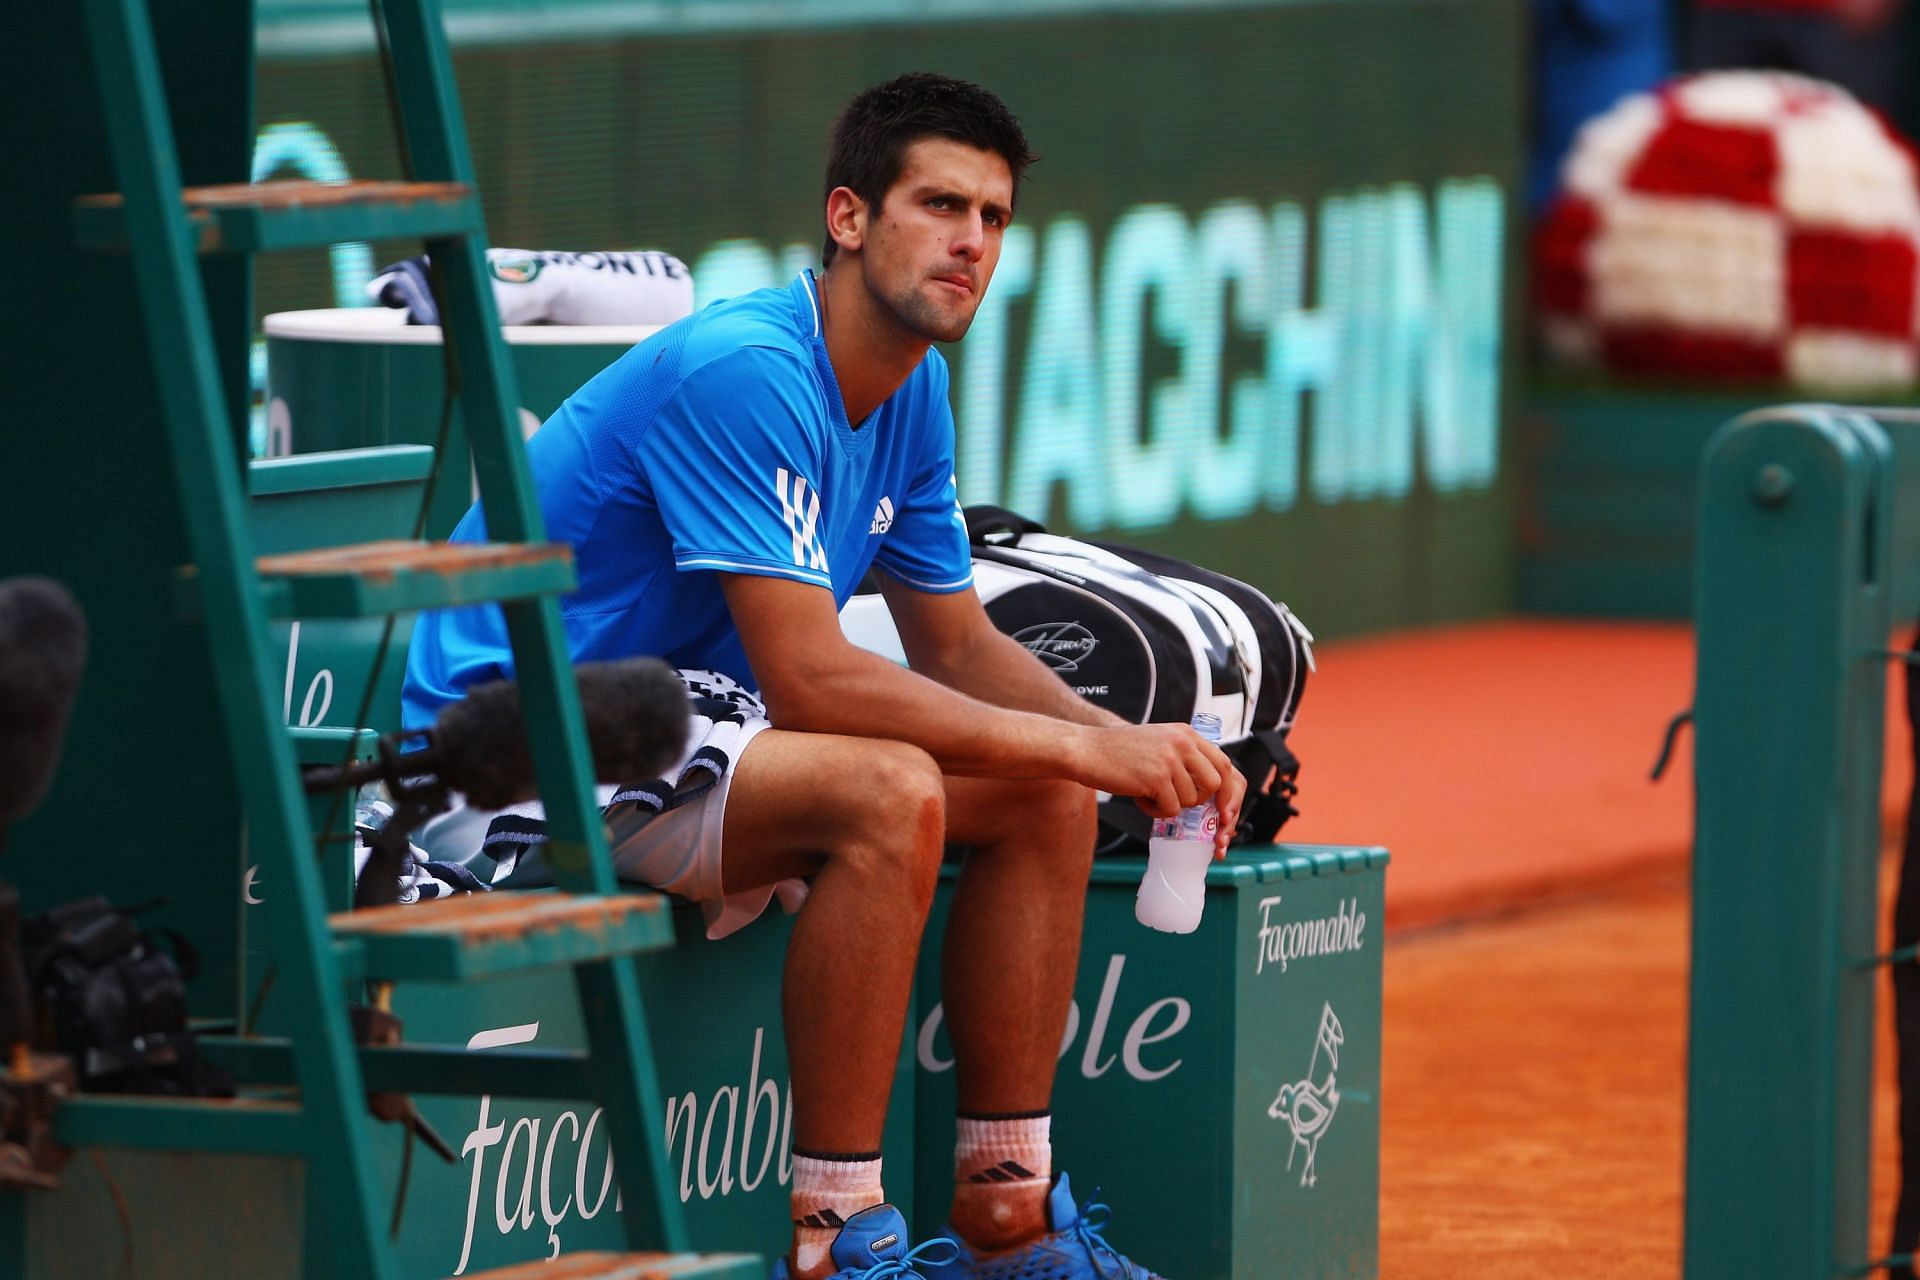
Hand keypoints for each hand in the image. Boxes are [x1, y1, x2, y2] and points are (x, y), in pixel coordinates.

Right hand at [1072, 722, 1246, 858]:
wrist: (1086, 749)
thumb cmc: (1118, 751)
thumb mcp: (1158, 741)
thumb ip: (1183, 755)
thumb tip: (1208, 785)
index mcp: (1186, 734)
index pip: (1223, 763)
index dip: (1226, 789)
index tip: (1222, 808)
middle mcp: (1182, 743)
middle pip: (1215, 783)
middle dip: (1201, 801)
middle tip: (1178, 802)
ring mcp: (1170, 760)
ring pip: (1191, 799)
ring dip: (1170, 804)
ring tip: (1148, 794)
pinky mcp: (1156, 778)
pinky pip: (1170, 808)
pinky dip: (1155, 811)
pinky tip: (1139, 798)